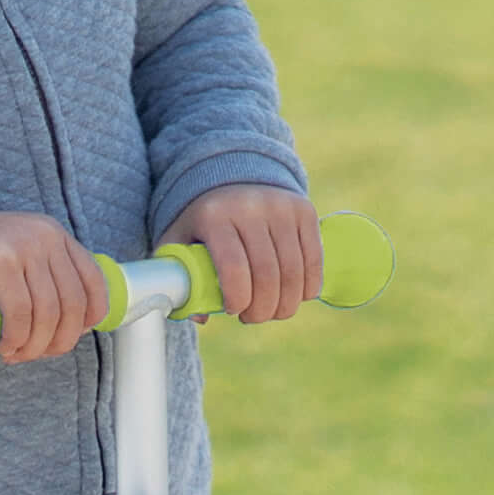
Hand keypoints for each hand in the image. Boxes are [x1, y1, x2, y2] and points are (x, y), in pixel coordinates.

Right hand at [0, 207, 111, 361]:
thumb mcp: (24, 250)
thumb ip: (48, 271)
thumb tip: (75, 323)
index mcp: (57, 236)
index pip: (94, 280)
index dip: (92, 315)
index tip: (73, 335)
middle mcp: (47, 239)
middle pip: (72, 303)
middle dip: (61, 340)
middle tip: (41, 355)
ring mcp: (25, 249)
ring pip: (47, 313)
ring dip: (36, 345)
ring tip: (18, 355)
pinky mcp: (2, 265)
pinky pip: (20, 314)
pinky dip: (16, 338)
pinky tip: (6, 347)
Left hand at [174, 181, 323, 324]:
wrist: (234, 176)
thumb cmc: (203, 220)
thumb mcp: (179, 240)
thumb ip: (179, 277)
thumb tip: (202, 317)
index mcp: (214, 217)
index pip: (233, 267)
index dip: (238, 298)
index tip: (233, 311)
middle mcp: (250, 208)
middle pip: (266, 274)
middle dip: (263, 309)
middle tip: (253, 317)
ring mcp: (281, 207)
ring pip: (293, 271)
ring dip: (286, 304)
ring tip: (273, 311)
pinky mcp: (304, 210)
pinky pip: (314, 259)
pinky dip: (308, 287)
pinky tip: (296, 296)